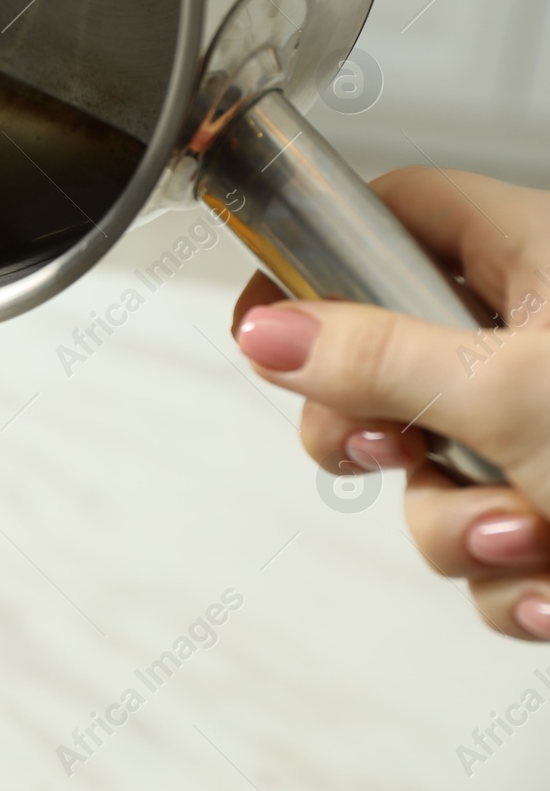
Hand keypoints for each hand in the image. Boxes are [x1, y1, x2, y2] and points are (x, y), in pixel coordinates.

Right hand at [230, 167, 549, 639]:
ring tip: (531, 536)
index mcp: (532, 260)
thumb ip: (374, 358)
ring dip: (459, 524)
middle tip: (381, 446)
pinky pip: (481, 540)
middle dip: (374, 433)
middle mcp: (531, 336)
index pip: (389, 213)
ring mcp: (542, 426)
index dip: (317, 254)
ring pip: (427, 470)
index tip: (268, 319)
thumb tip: (268, 329)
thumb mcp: (510, 394)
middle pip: (381, 359)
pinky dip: (510, 577)